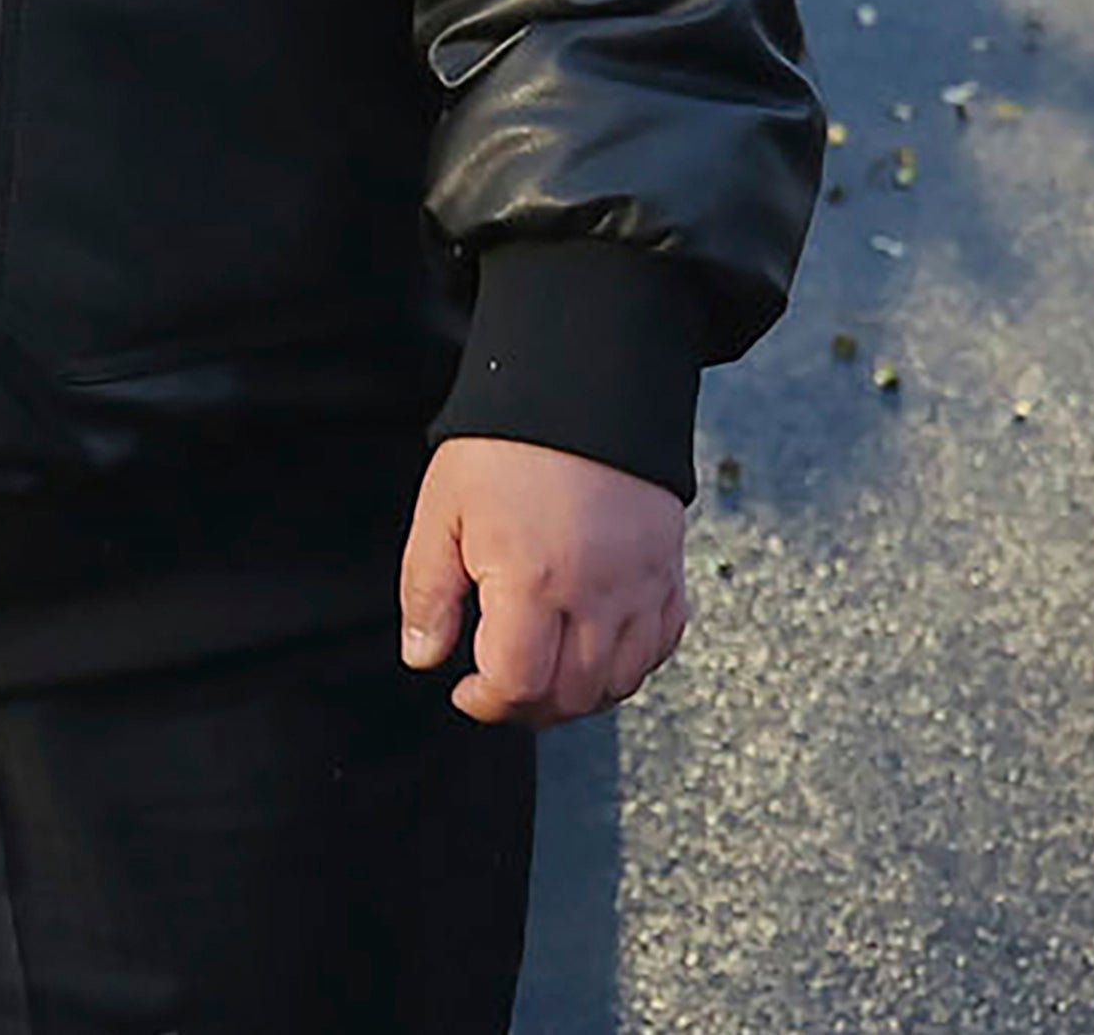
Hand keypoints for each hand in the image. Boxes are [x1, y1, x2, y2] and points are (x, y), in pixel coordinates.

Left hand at [399, 436, 688, 726]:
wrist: (583, 388)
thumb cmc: (506, 445)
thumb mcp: (442, 510)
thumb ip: (428, 590)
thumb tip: (424, 656)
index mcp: (532, 579)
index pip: (518, 684)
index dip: (487, 703)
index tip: (466, 690)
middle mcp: (596, 593)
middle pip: (572, 696)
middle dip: (527, 706)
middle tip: (499, 686)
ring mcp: (642, 587)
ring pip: (619, 682)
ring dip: (577, 695)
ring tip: (542, 671)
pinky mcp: (669, 573)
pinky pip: (660, 647)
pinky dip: (627, 665)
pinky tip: (592, 649)